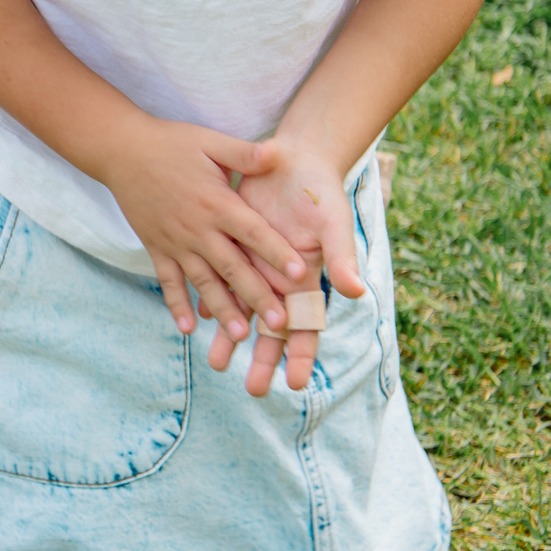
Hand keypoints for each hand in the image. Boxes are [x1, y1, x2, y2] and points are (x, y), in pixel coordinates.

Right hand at [98, 118, 311, 351]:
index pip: (254, 232)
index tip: (301, 275)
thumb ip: (245, 153)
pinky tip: (188, 328)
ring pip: (203, 281)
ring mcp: (175, 241)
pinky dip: (176, 304)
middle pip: (233, 267)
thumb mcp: (210, 142)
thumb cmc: (171, 143)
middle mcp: (198, 228)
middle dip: (257, 296)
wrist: (121, 150)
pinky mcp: (156, 247)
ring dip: (222, 309)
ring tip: (240, 335)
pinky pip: (168, 281)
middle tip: (280, 323)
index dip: (277, 253)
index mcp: (217, 202)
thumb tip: (280, 153)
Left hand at [226, 139, 370, 395]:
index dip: (304, 354)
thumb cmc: (320, 191)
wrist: (293, 159)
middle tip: (254, 391)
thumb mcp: (333, 221)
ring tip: (214, 363)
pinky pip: (218, 279)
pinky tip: (196, 318)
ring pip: (241, 309)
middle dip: (264, 359)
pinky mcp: (233, 247)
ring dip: (230, 334)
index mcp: (308, 278)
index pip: (309, 326)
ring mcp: (255, 265)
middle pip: (273, 329)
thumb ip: (341, 257)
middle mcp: (281, 280)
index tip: (297, 384)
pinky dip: (209, 298)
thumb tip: (355, 291)